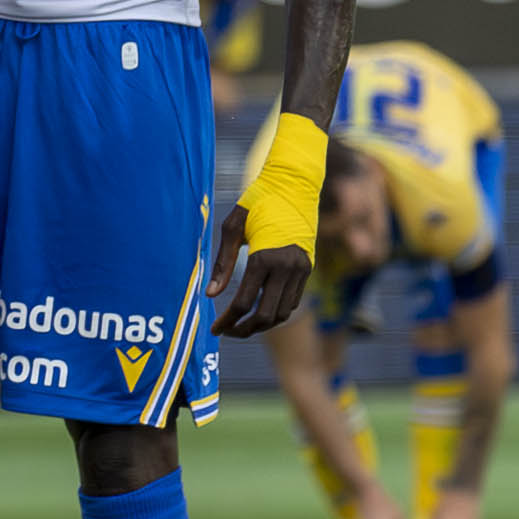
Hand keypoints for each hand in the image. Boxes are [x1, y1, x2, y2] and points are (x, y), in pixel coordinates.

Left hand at [208, 203, 311, 336]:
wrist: (294, 186)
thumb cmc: (257, 203)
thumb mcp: (232, 228)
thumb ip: (222, 264)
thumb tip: (210, 295)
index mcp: (264, 258)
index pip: (243, 302)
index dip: (227, 321)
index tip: (214, 330)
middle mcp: (286, 268)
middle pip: (266, 315)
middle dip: (244, 329)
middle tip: (226, 332)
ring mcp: (301, 270)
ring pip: (283, 312)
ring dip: (262, 324)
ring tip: (241, 325)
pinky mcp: (308, 269)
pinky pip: (292, 300)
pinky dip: (276, 311)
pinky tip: (259, 310)